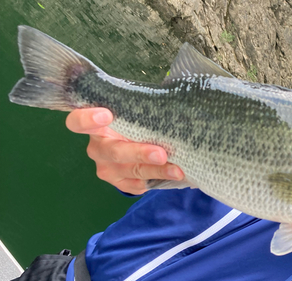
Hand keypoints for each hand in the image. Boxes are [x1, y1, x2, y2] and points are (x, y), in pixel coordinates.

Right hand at [66, 108, 184, 194]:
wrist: (133, 145)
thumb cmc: (133, 121)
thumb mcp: (132, 112)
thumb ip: (140, 107)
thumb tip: (170, 94)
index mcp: (95, 125)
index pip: (78, 122)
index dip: (88, 119)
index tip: (107, 114)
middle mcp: (97, 147)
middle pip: (115, 152)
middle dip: (139, 153)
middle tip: (161, 154)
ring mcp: (106, 168)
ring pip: (131, 170)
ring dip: (156, 170)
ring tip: (177, 170)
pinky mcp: (118, 182)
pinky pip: (137, 184)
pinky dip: (157, 180)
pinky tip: (172, 176)